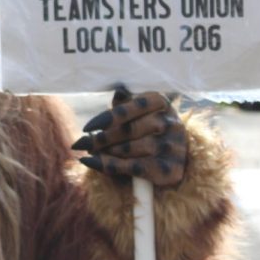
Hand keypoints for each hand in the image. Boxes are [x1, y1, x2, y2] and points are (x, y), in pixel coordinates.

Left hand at [72, 87, 186, 186]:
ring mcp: (170, 147)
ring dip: (103, 152)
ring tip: (89, 152)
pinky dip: (106, 165)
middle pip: (126, 131)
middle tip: (80, 143)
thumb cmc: (152, 127)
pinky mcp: (168, 169)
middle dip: (99, 139)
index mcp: (160, 102)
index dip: (106, 118)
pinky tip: (91, 162)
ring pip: (126, 149)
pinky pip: (130, 167)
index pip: (129, 109)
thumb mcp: (144, 110)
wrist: (180, 155)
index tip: (87, 127)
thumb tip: (117, 90)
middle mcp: (169, 123)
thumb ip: (128, 102)